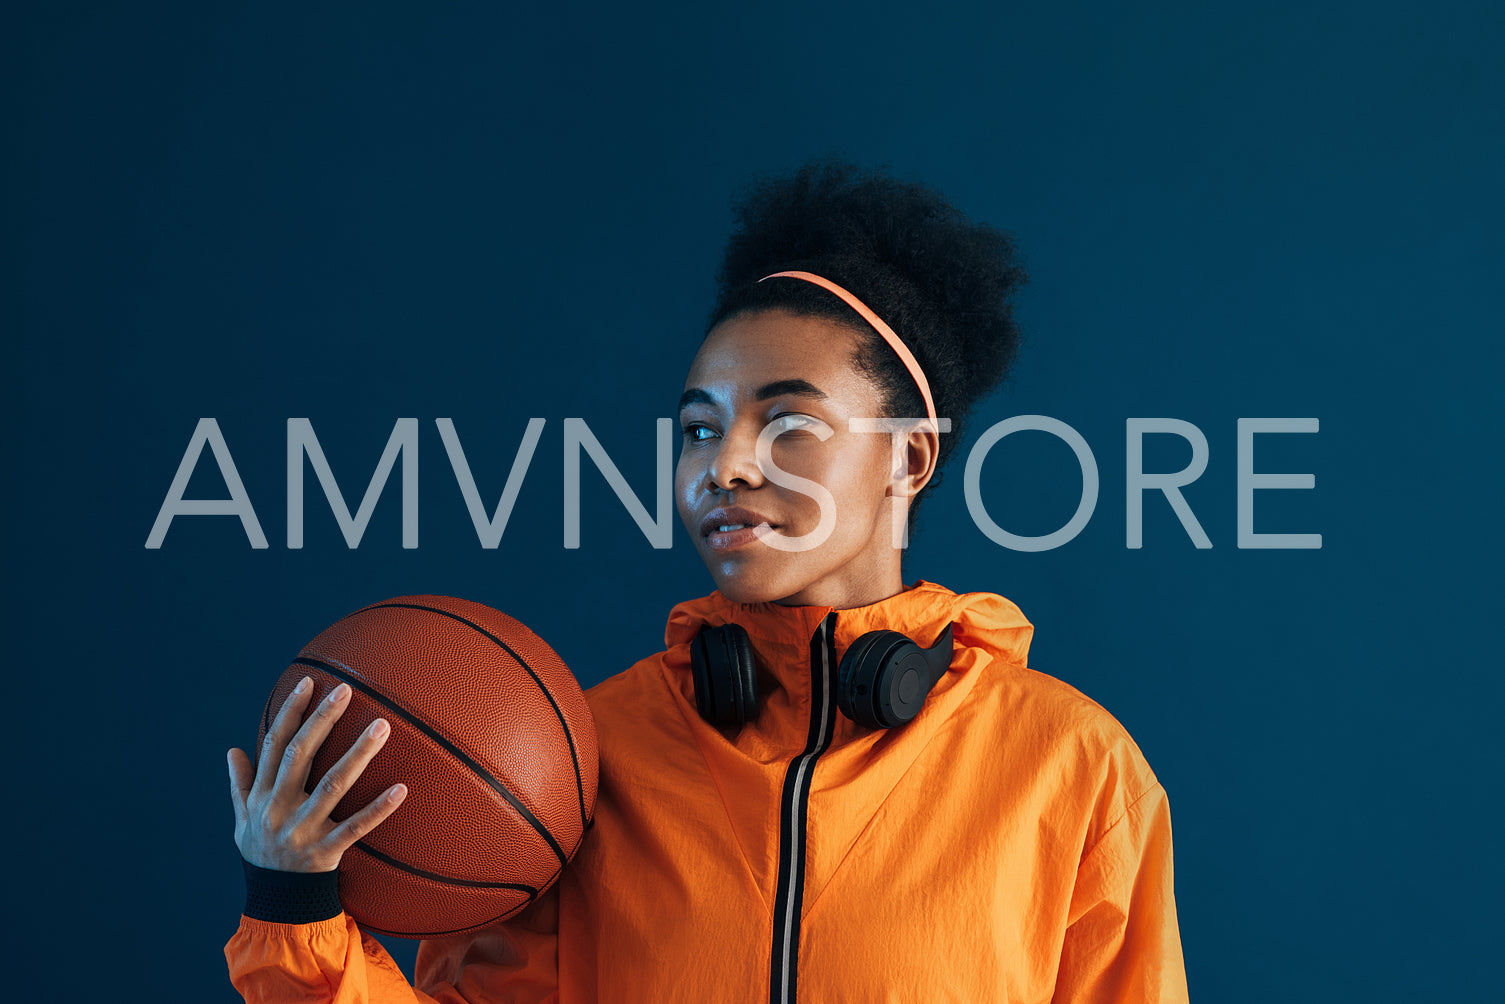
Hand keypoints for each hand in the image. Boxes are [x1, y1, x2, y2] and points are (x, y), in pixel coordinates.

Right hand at [227, 676, 408, 871]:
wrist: (274, 905)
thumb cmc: (261, 855)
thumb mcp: (242, 822)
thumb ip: (241, 786)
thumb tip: (232, 751)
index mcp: (262, 797)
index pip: (275, 745)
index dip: (290, 712)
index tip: (307, 683)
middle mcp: (279, 809)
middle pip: (300, 755)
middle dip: (322, 720)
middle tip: (346, 689)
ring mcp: (303, 831)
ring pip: (332, 786)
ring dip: (357, 754)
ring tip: (383, 726)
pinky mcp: (325, 853)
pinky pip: (356, 828)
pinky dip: (379, 809)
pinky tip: (401, 788)